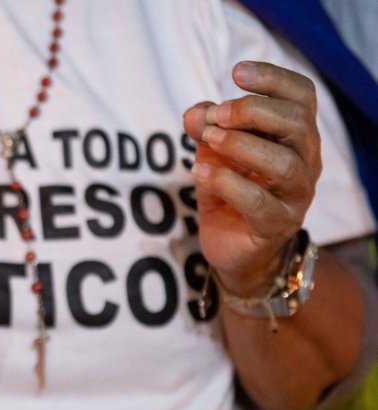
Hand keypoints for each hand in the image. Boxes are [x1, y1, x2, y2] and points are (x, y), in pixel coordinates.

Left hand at [183, 61, 321, 296]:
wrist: (230, 246)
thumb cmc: (228, 189)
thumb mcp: (212, 151)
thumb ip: (206, 126)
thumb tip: (195, 113)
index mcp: (295, 135)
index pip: (301, 96)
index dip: (273, 78)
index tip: (236, 72)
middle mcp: (305, 161)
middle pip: (296, 123)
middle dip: (252, 111)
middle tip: (216, 115)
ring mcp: (295, 196)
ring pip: (284, 164)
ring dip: (241, 145)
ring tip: (208, 140)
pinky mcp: (276, 225)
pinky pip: (258, 202)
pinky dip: (226, 182)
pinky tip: (199, 171)